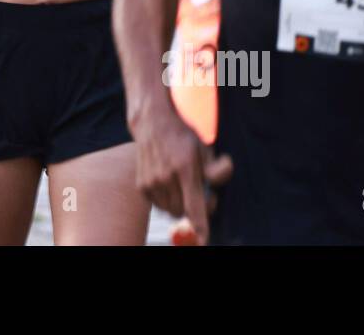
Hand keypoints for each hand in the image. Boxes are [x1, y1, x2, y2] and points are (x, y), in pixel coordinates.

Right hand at [132, 104, 232, 244]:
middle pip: (184, 212)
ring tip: (183, 186)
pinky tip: (169, 184)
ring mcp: (151, 181)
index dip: (200, 226)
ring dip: (180, 205)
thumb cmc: (182, 137)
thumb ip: (217, 169)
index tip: (203, 240)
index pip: (194, 205)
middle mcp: (166, 176)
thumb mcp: (204, 148)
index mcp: (185, 167)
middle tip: (199, 192)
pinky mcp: (142, 185)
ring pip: (171, 211)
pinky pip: (159, 206)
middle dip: (194, 209)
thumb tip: (221, 176)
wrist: (152, 123)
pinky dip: (167, 201)